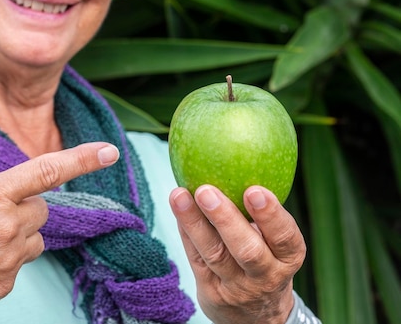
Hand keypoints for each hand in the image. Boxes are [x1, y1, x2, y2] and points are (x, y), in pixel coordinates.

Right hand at [0, 142, 119, 323]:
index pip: (45, 172)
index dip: (81, 160)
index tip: (109, 151)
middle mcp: (6, 228)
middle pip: (42, 209)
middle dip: (25, 208)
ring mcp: (8, 262)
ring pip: (34, 239)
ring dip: (16, 235)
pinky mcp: (4, 288)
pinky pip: (17, 266)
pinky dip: (2, 262)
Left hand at [169, 185, 305, 323]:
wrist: (257, 315)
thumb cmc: (265, 259)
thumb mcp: (275, 243)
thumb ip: (260, 213)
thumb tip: (234, 159)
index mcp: (288, 257)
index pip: (285, 238)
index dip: (271, 215)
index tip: (254, 189)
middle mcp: (266, 275)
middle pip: (247, 250)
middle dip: (225, 219)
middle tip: (206, 191)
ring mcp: (237, 287)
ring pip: (214, 254)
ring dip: (194, 223)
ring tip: (179, 195)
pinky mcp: (211, 292)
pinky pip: (196, 258)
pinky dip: (186, 231)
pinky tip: (178, 208)